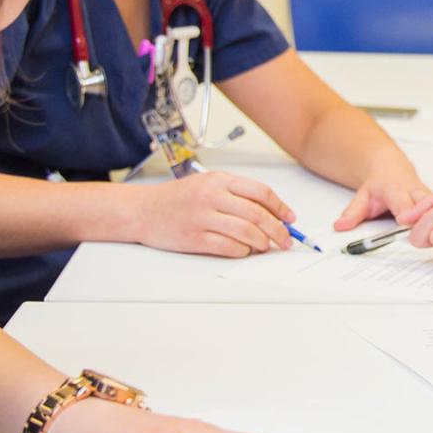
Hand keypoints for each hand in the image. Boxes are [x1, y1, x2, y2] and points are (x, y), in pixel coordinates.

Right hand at [132, 170, 296, 256]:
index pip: (261, 192)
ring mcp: (203, 218)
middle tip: (287, 239)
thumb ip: (236, 193)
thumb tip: (270, 211)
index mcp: (220, 180)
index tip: (290, 219)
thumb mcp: (208, 183)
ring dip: (263, 243)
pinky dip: (243, 252)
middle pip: (258, 215)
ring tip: (267, 246)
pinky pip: (228, 247)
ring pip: (246, 232)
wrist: (142, 210)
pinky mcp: (194, 238)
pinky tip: (246, 251)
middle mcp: (212, 196)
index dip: (281, 208)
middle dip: (278, 230)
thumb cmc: (177, 197)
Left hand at [333, 167, 430, 231]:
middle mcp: (417, 193)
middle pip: (429, 207)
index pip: (405, 204)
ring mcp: (431, 198)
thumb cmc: (381, 183)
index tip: (405, 222)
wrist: (392, 167)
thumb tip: (341, 225)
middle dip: (432, 219)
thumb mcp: (363, 196)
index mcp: (398, 190)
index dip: (407, 214)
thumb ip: (353, 212)